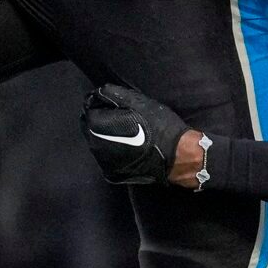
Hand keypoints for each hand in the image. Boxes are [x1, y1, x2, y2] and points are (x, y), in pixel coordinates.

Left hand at [84, 84, 205, 188]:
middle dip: (100, 121)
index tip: (111, 104)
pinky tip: (127, 146)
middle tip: (119, 117)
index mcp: (98, 128)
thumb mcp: (139, 102)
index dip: (99, 105)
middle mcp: (96, 147)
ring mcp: (104, 163)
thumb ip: (114, 94)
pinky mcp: (113, 174)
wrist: (178, 156)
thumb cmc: (160, 126)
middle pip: (90, 129)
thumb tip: (97, 93)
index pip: (88, 111)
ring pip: (97, 144)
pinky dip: (112, 150)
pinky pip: (107, 157)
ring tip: (123, 131)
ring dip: (105, 136)